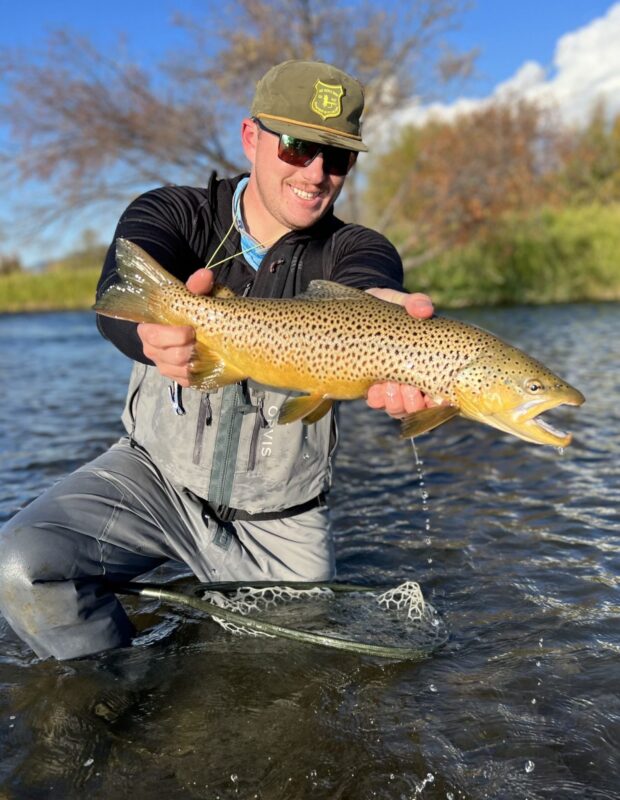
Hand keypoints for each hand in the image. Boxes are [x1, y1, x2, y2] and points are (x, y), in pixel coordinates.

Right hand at [137, 269, 214, 385]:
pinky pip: (186, 381)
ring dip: (193, 362)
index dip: (172, 335)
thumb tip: (205, 275)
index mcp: (149, 327)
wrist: (194, 327)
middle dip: (185, 349)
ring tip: (204, 351)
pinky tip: (206, 363)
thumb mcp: (194, 296)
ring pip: (177, 370)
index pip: (152, 334)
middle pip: (166, 355)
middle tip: (200, 341)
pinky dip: (197, 373)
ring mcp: (164, 364)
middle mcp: (152, 348)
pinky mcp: (177, 377)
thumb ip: (197, 287)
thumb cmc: (190, 309)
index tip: (191, 329)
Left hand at [365, 287, 434, 416]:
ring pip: (398, 409)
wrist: (359, 311)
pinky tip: (374, 389)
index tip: (435, 395)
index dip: (441, 404)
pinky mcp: (371, 386)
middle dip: (414, 403)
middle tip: (408, 388)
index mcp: (428, 365)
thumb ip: (415, 303)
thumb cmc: (389, 309)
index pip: (442, 395)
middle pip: (419, 408)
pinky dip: (377, 399)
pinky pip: (377, 403)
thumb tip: (425, 309)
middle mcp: (412, 380)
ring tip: (389, 386)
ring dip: (395, 403)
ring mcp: (392, 385)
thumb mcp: (401, 303)